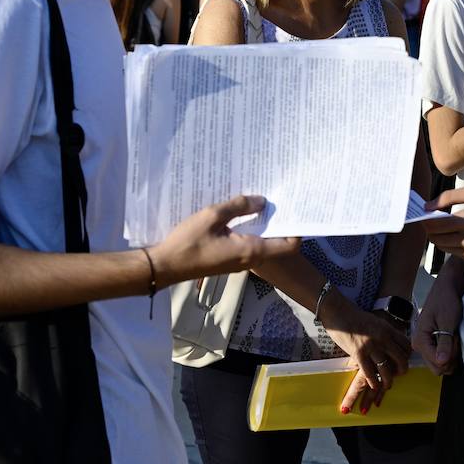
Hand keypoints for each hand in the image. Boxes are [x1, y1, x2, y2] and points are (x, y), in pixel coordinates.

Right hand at [149, 195, 299, 286]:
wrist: (166, 266)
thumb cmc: (188, 243)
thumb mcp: (213, 217)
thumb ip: (238, 206)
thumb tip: (262, 201)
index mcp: (251, 250)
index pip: (288, 245)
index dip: (297, 228)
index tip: (295, 208)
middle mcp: (250, 259)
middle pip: (277, 242)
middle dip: (279, 221)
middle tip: (278, 198)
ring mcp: (239, 261)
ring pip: (261, 242)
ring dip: (263, 224)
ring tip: (260, 201)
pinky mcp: (229, 259)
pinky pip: (247, 243)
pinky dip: (249, 229)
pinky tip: (241, 213)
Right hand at [319, 292, 410, 413]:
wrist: (339, 312)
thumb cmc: (356, 317)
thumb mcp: (377, 322)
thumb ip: (386, 333)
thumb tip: (393, 345)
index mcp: (388, 329)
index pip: (406, 345)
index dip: (407, 356)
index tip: (404, 360)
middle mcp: (382, 337)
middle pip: (400, 358)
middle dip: (402, 369)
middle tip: (400, 374)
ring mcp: (371, 346)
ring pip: (386, 368)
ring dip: (388, 380)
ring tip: (387, 384)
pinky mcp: (358, 353)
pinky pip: (369, 372)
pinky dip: (373, 382)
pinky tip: (374, 385)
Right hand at [410, 264, 463, 375]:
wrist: (448, 288)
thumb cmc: (447, 301)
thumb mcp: (448, 321)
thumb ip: (444, 342)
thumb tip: (442, 363)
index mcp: (419, 340)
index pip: (436, 364)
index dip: (450, 356)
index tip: (454, 338)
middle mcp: (420, 345)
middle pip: (438, 367)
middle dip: (451, 357)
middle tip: (455, 338)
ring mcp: (426, 345)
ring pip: (442, 364)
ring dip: (452, 354)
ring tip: (455, 335)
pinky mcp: (433, 344)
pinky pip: (444, 357)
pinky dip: (452, 350)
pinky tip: (454, 337)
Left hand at [421, 185, 463, 264]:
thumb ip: (448, 197)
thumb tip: (428, 206)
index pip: (433, 226)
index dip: (424, 222)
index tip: (422, 217)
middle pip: (437, 239)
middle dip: (431, 231)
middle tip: (433, 223)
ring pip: (447, 249)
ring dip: (443, 239)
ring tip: (449, 229)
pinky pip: (460, 255)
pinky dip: (457, 246)